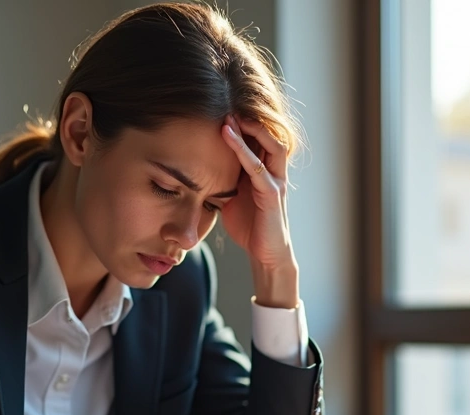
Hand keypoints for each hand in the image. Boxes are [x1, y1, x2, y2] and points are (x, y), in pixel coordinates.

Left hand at [220, 116, 299, 308]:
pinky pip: (259, 170)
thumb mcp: (231, 195)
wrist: (265, 255)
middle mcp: (273, 172)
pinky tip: (230, 139)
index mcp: (264, 170)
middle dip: (250, 118)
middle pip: (268, 135)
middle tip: (226, 103)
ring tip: (230, 117)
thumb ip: (222, 177)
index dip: (243, 122)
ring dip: (250, 130)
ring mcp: (275, 182)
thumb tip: (194, 165)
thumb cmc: (249, 225)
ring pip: (269, 147)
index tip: (219, 108)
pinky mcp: (272, 196)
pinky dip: (245, 152)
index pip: (258, 138)